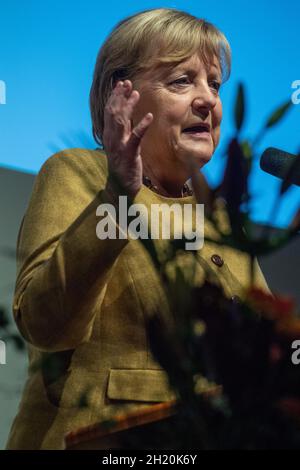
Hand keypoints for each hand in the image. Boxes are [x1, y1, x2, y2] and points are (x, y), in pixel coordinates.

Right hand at [102, 79, 152, 197]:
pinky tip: (150, 116)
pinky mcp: (129, 154)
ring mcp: (119, 146)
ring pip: (121, 121)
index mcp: (109, 135)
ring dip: (129, 106)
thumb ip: (123, 130)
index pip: (109, 112)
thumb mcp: (122, 145)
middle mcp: (111, 139)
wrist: (121, 187)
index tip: (122, 84)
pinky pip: (136, 137)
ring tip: (136, 93)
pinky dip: (142, 126)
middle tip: (127, 83)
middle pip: (113, 113)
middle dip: (119, 96)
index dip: (114, 97)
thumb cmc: (123, 165)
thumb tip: (127, 113)